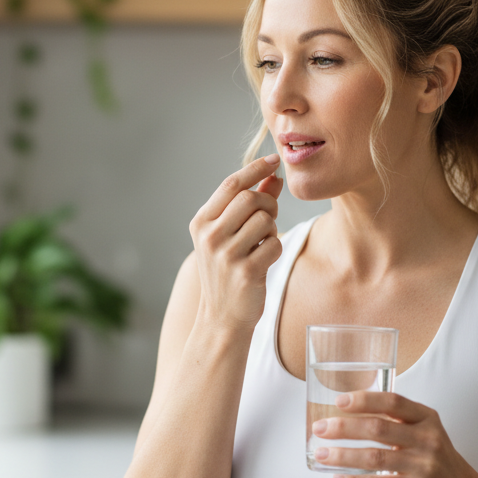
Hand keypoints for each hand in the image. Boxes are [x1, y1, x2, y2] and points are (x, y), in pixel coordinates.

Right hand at [188, 155, 284, 332]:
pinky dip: (275, 248)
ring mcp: (226, 255)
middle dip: (268, 204)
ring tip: (262, 243)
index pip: (231, 185)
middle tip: (270, 217)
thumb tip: (272, 176)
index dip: (255, 168)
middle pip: (251, 199)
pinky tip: (264, 260)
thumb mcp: (230, 235)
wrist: (222, 318)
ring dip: (272, 229)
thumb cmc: (227, 272)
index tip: (274, 160)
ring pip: (266, 220)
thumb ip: (249, 204)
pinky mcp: (246, 272)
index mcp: (201, 223)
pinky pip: (274, 244)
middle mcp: (209, 237)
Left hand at [311, 391, 477, 477]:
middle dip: (343, 427)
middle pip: (378, 428)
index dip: (364, 400)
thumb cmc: (436, 459)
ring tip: (321, 453)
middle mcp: (427, 440)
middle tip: (320, 428)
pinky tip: (338, 476)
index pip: (393, 402)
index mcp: (427, 419)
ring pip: (374, 457)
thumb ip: (397, 421)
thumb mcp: (426, 432)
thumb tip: (349, 413)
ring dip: (342, 455)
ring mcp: (423, 466)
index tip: (339, 401)